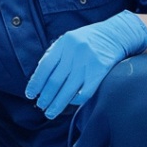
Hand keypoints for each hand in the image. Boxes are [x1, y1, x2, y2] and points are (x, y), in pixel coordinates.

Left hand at [26, 11, 146, 118]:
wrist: (116, 34)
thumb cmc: (88, 39)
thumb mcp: (69, 40)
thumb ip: (54, 54)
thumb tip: (39, 78)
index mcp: (65, 42)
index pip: (45, 67)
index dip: (36, 83)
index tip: (30, 94)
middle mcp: (76, 52)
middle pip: (55, 81)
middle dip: (46, 97)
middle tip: (41, 106)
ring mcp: (89, 62)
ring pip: (68, 90)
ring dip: (57, 104)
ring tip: (50, 112)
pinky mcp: (101, 71)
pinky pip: (85, 93)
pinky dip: (75, 101)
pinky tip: (70, 103)